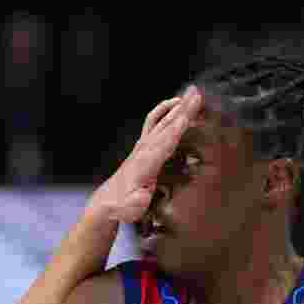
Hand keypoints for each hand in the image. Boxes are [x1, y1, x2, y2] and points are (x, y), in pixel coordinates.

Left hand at [87, 85, 203, 223]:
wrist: (107, 202)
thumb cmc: (122, 207)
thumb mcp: (130, 209)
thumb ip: (136, 202)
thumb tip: (143, 196)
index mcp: (144, 164)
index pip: (164, 143)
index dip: (176, 129)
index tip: (188, 116)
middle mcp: (142, 151)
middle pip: (165, 126)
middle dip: (181, 110)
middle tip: (196, 94)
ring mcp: (141, 147)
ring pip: (160, 122)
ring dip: (175, 107)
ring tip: (190, 94)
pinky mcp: (141, 147)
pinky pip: (152, 123)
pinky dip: (162, 111)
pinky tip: (173, 104)